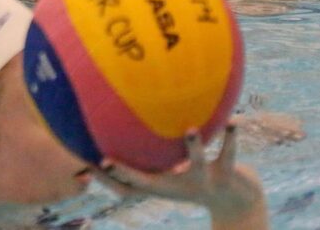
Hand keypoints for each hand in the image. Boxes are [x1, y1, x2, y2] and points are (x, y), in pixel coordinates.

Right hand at [93, 124, 267, 228]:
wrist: (234, 201)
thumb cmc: (197, 177)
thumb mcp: (176, 167)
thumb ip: (155, 151)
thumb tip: (131, 118)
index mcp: (164, 184)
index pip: (129, 186)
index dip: (107, 179)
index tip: (85, 163)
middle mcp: (178, 185)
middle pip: (149, 183)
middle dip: (128, 174)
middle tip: (107, 158)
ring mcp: (201, 182)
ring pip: (196, 165)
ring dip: (194, 148)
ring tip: (190, 128)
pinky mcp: (226, 175)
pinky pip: (229, 153)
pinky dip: (231, 137)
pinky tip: (234, 119)